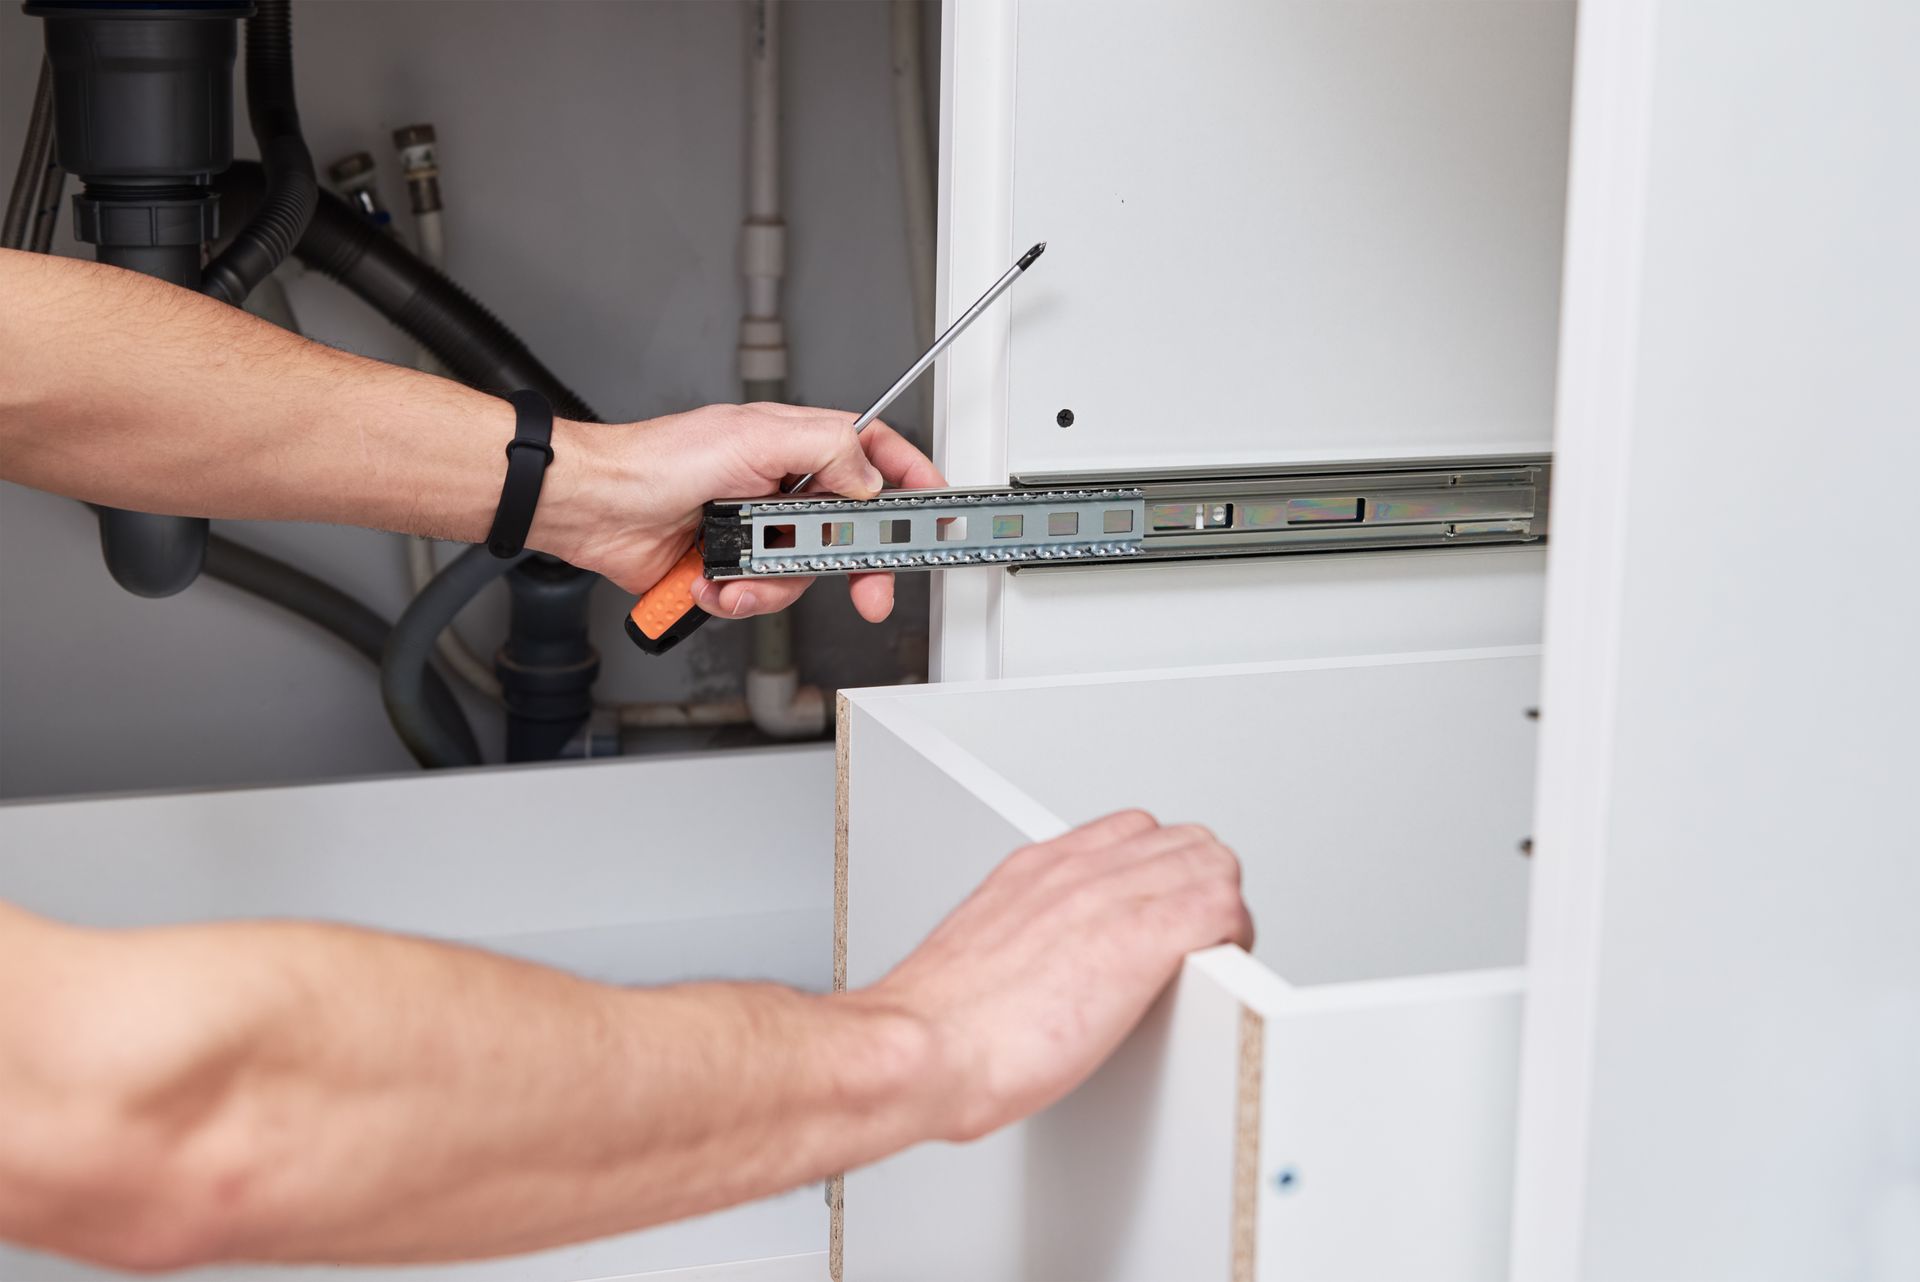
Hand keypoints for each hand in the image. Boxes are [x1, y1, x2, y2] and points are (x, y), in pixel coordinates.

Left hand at [536, 403, 943, 622]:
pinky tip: (712, 581)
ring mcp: (758, 531)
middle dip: (853, 565)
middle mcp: (782, 489)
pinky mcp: (733, 568)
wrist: (597, 509)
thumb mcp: (753, 436)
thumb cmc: (657, 461)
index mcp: (796, 446)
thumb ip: (826, 449)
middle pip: (849, 532)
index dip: (909, 483)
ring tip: (739, 573)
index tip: (935, 511)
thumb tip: (868, 476)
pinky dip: (737, 597)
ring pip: (805, 575)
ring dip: (773, 584)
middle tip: (869, 589)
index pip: (873, 458)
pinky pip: (762, 598)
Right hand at [853, 810, 1253, 1142]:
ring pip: (1211, 862)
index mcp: (1036, 871)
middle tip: (1200, 936)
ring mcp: (1111, 899)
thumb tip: (1043, 971)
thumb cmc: (940, 1024)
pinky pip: (1222, 908)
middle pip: (1181, 841)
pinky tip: (1221, 965)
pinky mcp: (1142, 940)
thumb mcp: (984, 951)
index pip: (1131, 833)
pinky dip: (1234, 934)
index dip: (1163, 870)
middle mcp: (1075, 872)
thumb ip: (1024, 941)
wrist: (920, 1048)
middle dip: (1201, 884)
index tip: (1166, 909)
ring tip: (1213, 953)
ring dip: (1223, 906)